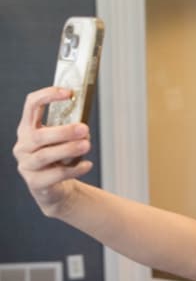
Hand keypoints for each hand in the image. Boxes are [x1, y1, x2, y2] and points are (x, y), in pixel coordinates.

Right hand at [12, 87, 93, 215]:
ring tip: (87, 145)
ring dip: (68, 149)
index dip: (48, 95)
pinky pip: (55, 174)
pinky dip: (74, 169)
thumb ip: (69, 130)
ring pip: (45, 155)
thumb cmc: (59, 158)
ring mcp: (26, 165)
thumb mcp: (61, 141)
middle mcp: (23, 145)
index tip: (69, 93)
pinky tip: (87, 165)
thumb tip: (84, 125)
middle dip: (63, 131)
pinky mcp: (35, 182)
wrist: (53, 187)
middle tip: (85, 128)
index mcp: (28, 128)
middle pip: (38, 135)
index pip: (31, 105)